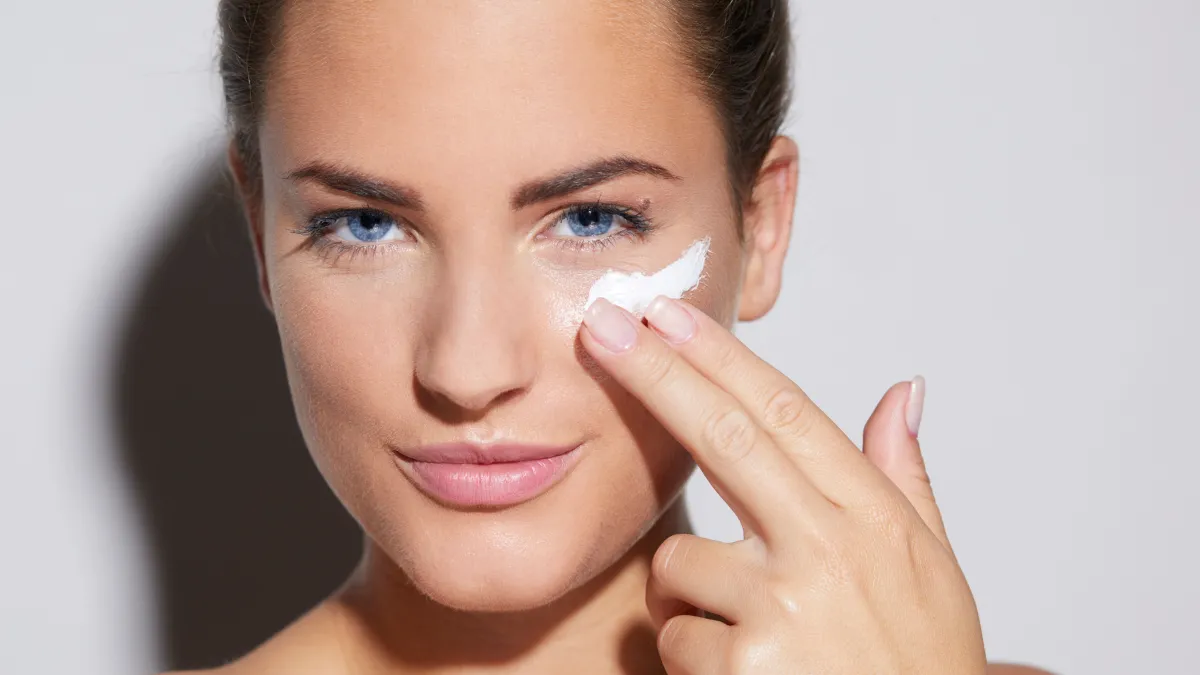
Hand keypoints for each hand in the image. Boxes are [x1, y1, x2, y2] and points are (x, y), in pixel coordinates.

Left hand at [579, 296, 986, 674]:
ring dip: (686, 593)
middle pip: (726, 436)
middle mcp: (830, 552)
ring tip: (746, 635)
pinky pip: (675, 635)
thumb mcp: (936, 570)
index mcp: (874, 520)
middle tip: (603, 324)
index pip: (786, 413)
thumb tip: (902, 392)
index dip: (720, 358)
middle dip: (657, 373)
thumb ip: (908, 479)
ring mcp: (784, 609)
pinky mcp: (744, 667)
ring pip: (679, 561)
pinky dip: (692, 653)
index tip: (668, 315)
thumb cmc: (919, 668)